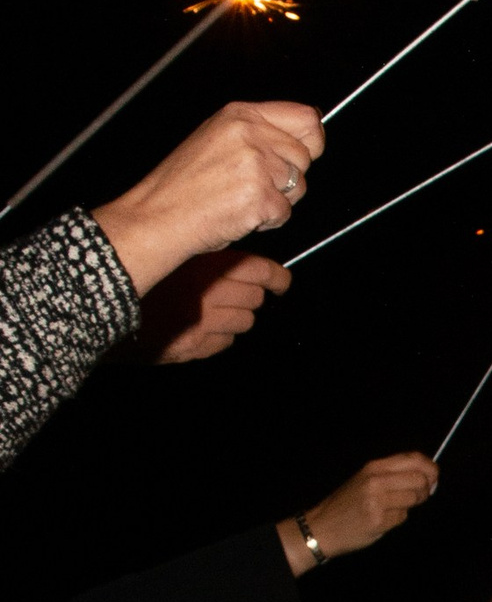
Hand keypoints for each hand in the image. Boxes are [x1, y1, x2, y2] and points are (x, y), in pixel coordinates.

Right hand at [91, 100, 326, 291]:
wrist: (158, 215)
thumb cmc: (185, 183)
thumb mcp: (218, 138)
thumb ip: (259, 131)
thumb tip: (310, 129)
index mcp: (240, 115)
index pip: (306, 118)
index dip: (311, 140)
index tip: (302, 152)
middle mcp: (251, 134)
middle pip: (305, 157)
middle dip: (288, 177)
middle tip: (253, 185)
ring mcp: (256, 164)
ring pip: (298, 186)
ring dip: (278, 200)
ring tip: (241, 199)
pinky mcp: (260, 196)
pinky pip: (285, 212)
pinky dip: (268, 221)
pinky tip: (239, 215)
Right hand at [137, 248, 291, 365]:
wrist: (98, 305)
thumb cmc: (133, 274)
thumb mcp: (172, 254)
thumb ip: (205, 257)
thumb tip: (242, 264)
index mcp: (202, 265)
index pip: (258, 270)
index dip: (277, 278)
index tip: (282, 282)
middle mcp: (206, 294)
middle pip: (254, 298)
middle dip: (252, 295)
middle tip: (238, 293)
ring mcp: (200, 324)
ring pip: (245, 322)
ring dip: (237, 316)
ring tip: (214, 309)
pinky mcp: (192, 347)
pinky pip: (225, 342)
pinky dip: (220, 335)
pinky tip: (201, 327)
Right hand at [295, 453, 438, 563]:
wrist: (322, 526)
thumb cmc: (348, 503)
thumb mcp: (366, 479)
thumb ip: (393, 474)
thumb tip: (428, 474)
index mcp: (374, 467)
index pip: (414, 459)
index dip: (430, 467)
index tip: (434, 476)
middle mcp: (376, 480)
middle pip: (420, 479)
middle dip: (425, 489)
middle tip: (417, 496)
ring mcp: (377, 501)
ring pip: (414, 499)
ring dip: (410, 506)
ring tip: (393, 508)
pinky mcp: (379, 520)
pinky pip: (403, 517)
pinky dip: (397, 519)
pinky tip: (382, 519)